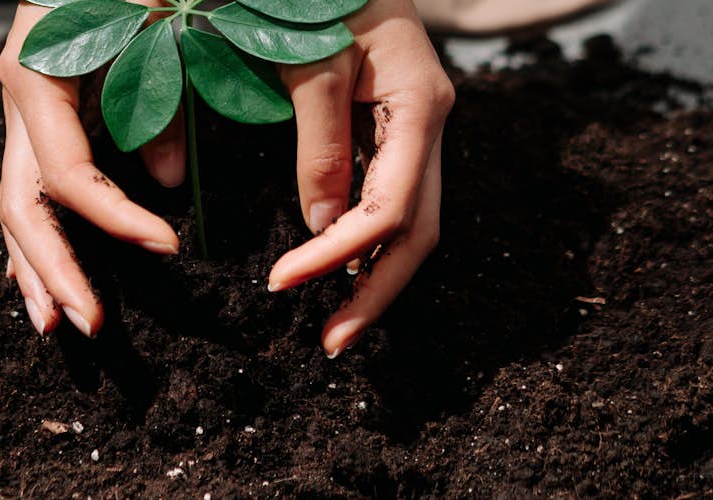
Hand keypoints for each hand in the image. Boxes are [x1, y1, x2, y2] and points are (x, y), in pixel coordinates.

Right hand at [0, 1, 182, 336]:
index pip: (68, 174)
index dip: (115, 220)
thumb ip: (163, 96)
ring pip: (14, 207)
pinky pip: (29, 190)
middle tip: (90, 324)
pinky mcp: (38, 120)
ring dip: (35, 270)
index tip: (169, 248)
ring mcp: (21, 113)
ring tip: (56, 326)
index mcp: (36, 75)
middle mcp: (18, 100)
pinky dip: (39, 239)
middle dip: (55, 270)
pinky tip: (46, 282)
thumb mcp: (157, 23)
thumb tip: (170, 179)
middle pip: (22, 205)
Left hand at [269, 0, 454, 357]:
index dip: (337, 255)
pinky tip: (342, 269)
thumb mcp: (315, 61)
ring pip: (414, 223)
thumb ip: (319, 141)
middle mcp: (431, 126)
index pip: (388, 208)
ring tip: (337, 323)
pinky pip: (395, 199)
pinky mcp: (400, 130)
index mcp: (419, 107)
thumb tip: (319, 225)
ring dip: (375, 276)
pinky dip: (369, 242)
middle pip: (419, 232)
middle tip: (331, 343)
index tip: (281, 282)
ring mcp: (421, 130)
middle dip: (375, 293)